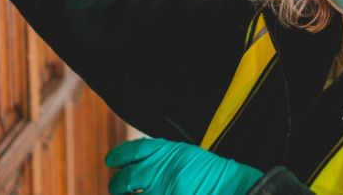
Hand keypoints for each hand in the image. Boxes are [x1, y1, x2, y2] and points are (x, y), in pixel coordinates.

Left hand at [105, 138, 262, 194]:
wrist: (231, 187)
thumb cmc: (210, 173)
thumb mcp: (184, 154)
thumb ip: (160, 156)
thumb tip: (133, 164)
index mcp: (165, 151)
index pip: (131, 152)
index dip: (118, 157)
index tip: (111, 161)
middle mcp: (159, 170)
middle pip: (125, 179)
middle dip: (117, 185)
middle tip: (117, 187)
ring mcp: (160, 191)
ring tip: (125, 194)